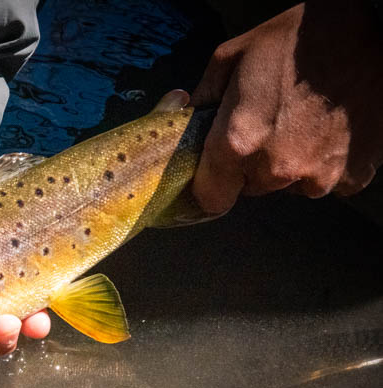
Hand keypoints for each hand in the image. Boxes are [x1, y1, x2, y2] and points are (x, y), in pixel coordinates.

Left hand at [190, 1, 382, 213]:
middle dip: (251, 167)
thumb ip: (203, 98)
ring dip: (290, 165)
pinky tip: (328, 129)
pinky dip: (325, 163)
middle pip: (251, 189)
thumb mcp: (230, 57)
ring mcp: (318, 175)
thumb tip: (187, 119)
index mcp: (237, 141)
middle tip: (267, 127)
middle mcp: (276, 167)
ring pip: (289, 187)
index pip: (210, 198)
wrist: (358, 31)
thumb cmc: (293, 38)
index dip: (211, 184)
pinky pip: (327, 181)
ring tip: (301, 124)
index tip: (217, 172)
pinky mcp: (352, 174)